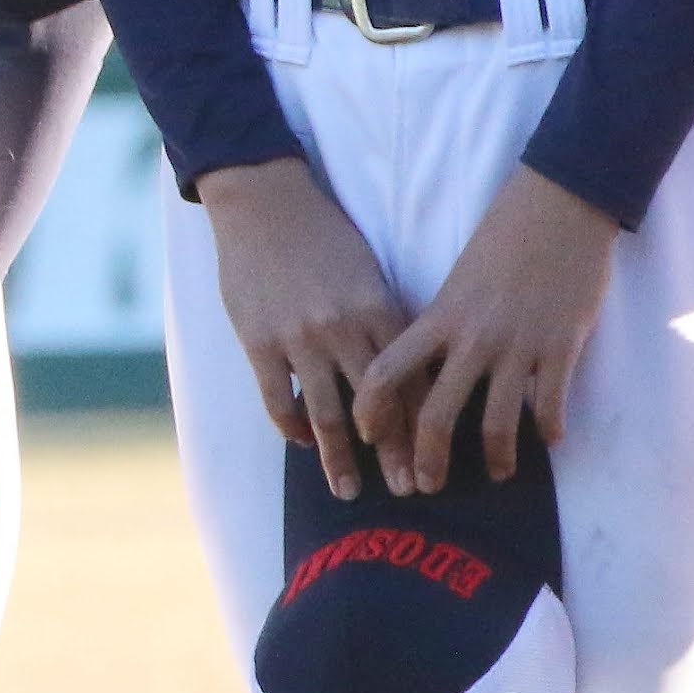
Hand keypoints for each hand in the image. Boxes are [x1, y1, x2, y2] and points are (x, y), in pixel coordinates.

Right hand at [199, 157, 411, 502]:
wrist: (263, 201)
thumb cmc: (322, 234)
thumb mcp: (367, 273)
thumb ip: (383, 320)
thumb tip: (406, 369)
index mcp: (379, 311)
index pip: (411, 382)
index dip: (423, 426)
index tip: (434, 458)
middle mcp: (345, 330)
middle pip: (378, 409)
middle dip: (394, 455)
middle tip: (408, 492)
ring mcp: (300, 339)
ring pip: (329, 415)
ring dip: (340, 459)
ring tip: (349, 490)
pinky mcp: (260, 340)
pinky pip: (280, 400)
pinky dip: (292, 427)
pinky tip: (301, 442)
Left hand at [354, 164, 623, 494]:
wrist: (557, 206)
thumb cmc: (503, 238)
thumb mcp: (457, 282)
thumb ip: (443, 324)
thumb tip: (427, 363)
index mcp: (439, 318)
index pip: (387, 372)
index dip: (370, 410)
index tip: (365, 437)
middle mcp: (472, 339)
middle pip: (437, 414)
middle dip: (427, 459)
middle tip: (424, 486)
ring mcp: (517, 346)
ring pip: (498, 422)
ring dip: (497, 457)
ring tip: (498, 472)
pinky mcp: (561, 346)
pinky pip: (550, 403)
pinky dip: (549, 428)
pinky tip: (549, 439)